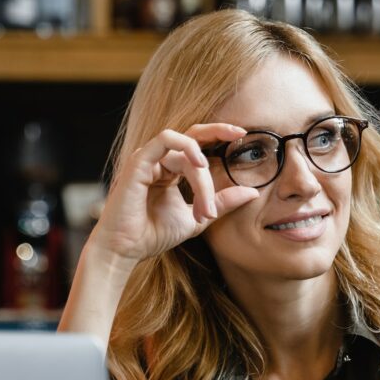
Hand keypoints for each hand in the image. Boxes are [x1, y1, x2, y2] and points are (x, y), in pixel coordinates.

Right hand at [90, 124, 259, 266]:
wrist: (126, 250)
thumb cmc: (154, 234)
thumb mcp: (198, 218)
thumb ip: (222, 203)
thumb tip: (252, 192)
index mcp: (171, 170)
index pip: (197, 144)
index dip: (219, 135)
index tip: (243, 136)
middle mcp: (159, 161)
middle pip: (194, 138)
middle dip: (218, 130)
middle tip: (240, 134)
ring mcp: (148, 159)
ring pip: (186, 152)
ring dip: (202, 179)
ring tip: (206, 209)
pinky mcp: (139, 161)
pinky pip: (165, 140)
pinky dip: (186, 149)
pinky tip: (199, 167)